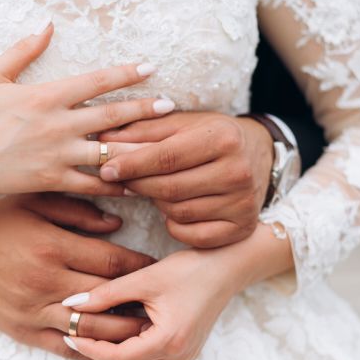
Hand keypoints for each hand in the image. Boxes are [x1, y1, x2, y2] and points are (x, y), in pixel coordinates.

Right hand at [0, 23, 172, 197]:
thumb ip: (22, 50)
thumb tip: (47, 27)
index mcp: (46, 96)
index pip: (96, 81)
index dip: (126, 73)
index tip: (150, 68)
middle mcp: (58, 124)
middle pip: (112, 116)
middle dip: (145, 110)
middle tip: (171, 106)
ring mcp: (57, 155)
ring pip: (108, 152)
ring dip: (139, 149)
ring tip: (166, 149)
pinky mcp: (53, 180)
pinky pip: (92, 185)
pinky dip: (115, 185)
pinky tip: (137, 185)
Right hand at [0, 194, 154, 359]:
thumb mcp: (34, 202)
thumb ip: (78, 211)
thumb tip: (118, 225)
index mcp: (51, 245)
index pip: (111, 263)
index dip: (140, 267)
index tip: (156, 267)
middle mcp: (45, 281)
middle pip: (108, 299)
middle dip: (139, 301)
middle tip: (161, 301)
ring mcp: (33, 310)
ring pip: (90, 330)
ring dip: (122, 332)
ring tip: (145, 327)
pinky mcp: (21, 330)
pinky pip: (61, 347)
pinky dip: (88, 350)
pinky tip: (107, 347)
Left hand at [61, 224, 294, 359]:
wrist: (227, 267)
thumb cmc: (190, 269)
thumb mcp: (144, 278)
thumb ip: (106, 293)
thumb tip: (72, 303)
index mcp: (168, 341)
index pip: (117, 358)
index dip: (89, 347)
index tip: (70, 331)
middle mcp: (177, 357)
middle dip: (98, 357)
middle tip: (79, 333)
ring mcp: (182, 358)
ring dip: (113, 357)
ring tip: (97, 330)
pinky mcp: (183, 352)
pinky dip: (130, 354)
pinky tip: (120, 330)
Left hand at [98, 112, 273, 247]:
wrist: (257, 155)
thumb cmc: (210, 137)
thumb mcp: (181, 124)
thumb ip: (143, 131)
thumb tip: (103, 140)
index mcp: (223, 138)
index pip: (166, 157)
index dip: (131, 165)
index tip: (106, 169)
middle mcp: (238, 172)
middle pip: (169, 188)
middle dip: (139, 185)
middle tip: (123, 180)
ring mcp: (243, 204)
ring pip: (178, 212)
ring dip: (158, 203)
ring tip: (156, 189)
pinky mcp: (241, 228)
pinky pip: (192, 234)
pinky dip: (175, 225)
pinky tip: (174, 210)